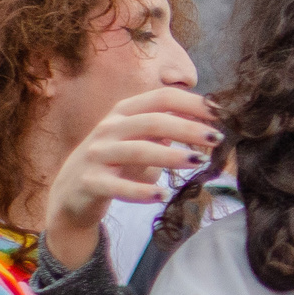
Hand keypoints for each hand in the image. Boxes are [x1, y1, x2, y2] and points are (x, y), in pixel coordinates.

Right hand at [46, 87, 218, 267]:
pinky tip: (163, 196)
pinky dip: (140, 191)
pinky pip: (116, 186)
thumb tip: (208, 120)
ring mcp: (97, 155)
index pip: (162, 98)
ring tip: (199, 162)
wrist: (71, 193)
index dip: (193, 103)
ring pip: (137, 150)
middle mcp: (109, 128)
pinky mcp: (89, 182)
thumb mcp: (141, 140)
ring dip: (171, 156)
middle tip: (218, 140)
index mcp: (124, 113)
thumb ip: (166, 129)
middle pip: (153, 122)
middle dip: (188, 129)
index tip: (223, 113)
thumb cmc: (116, 162)